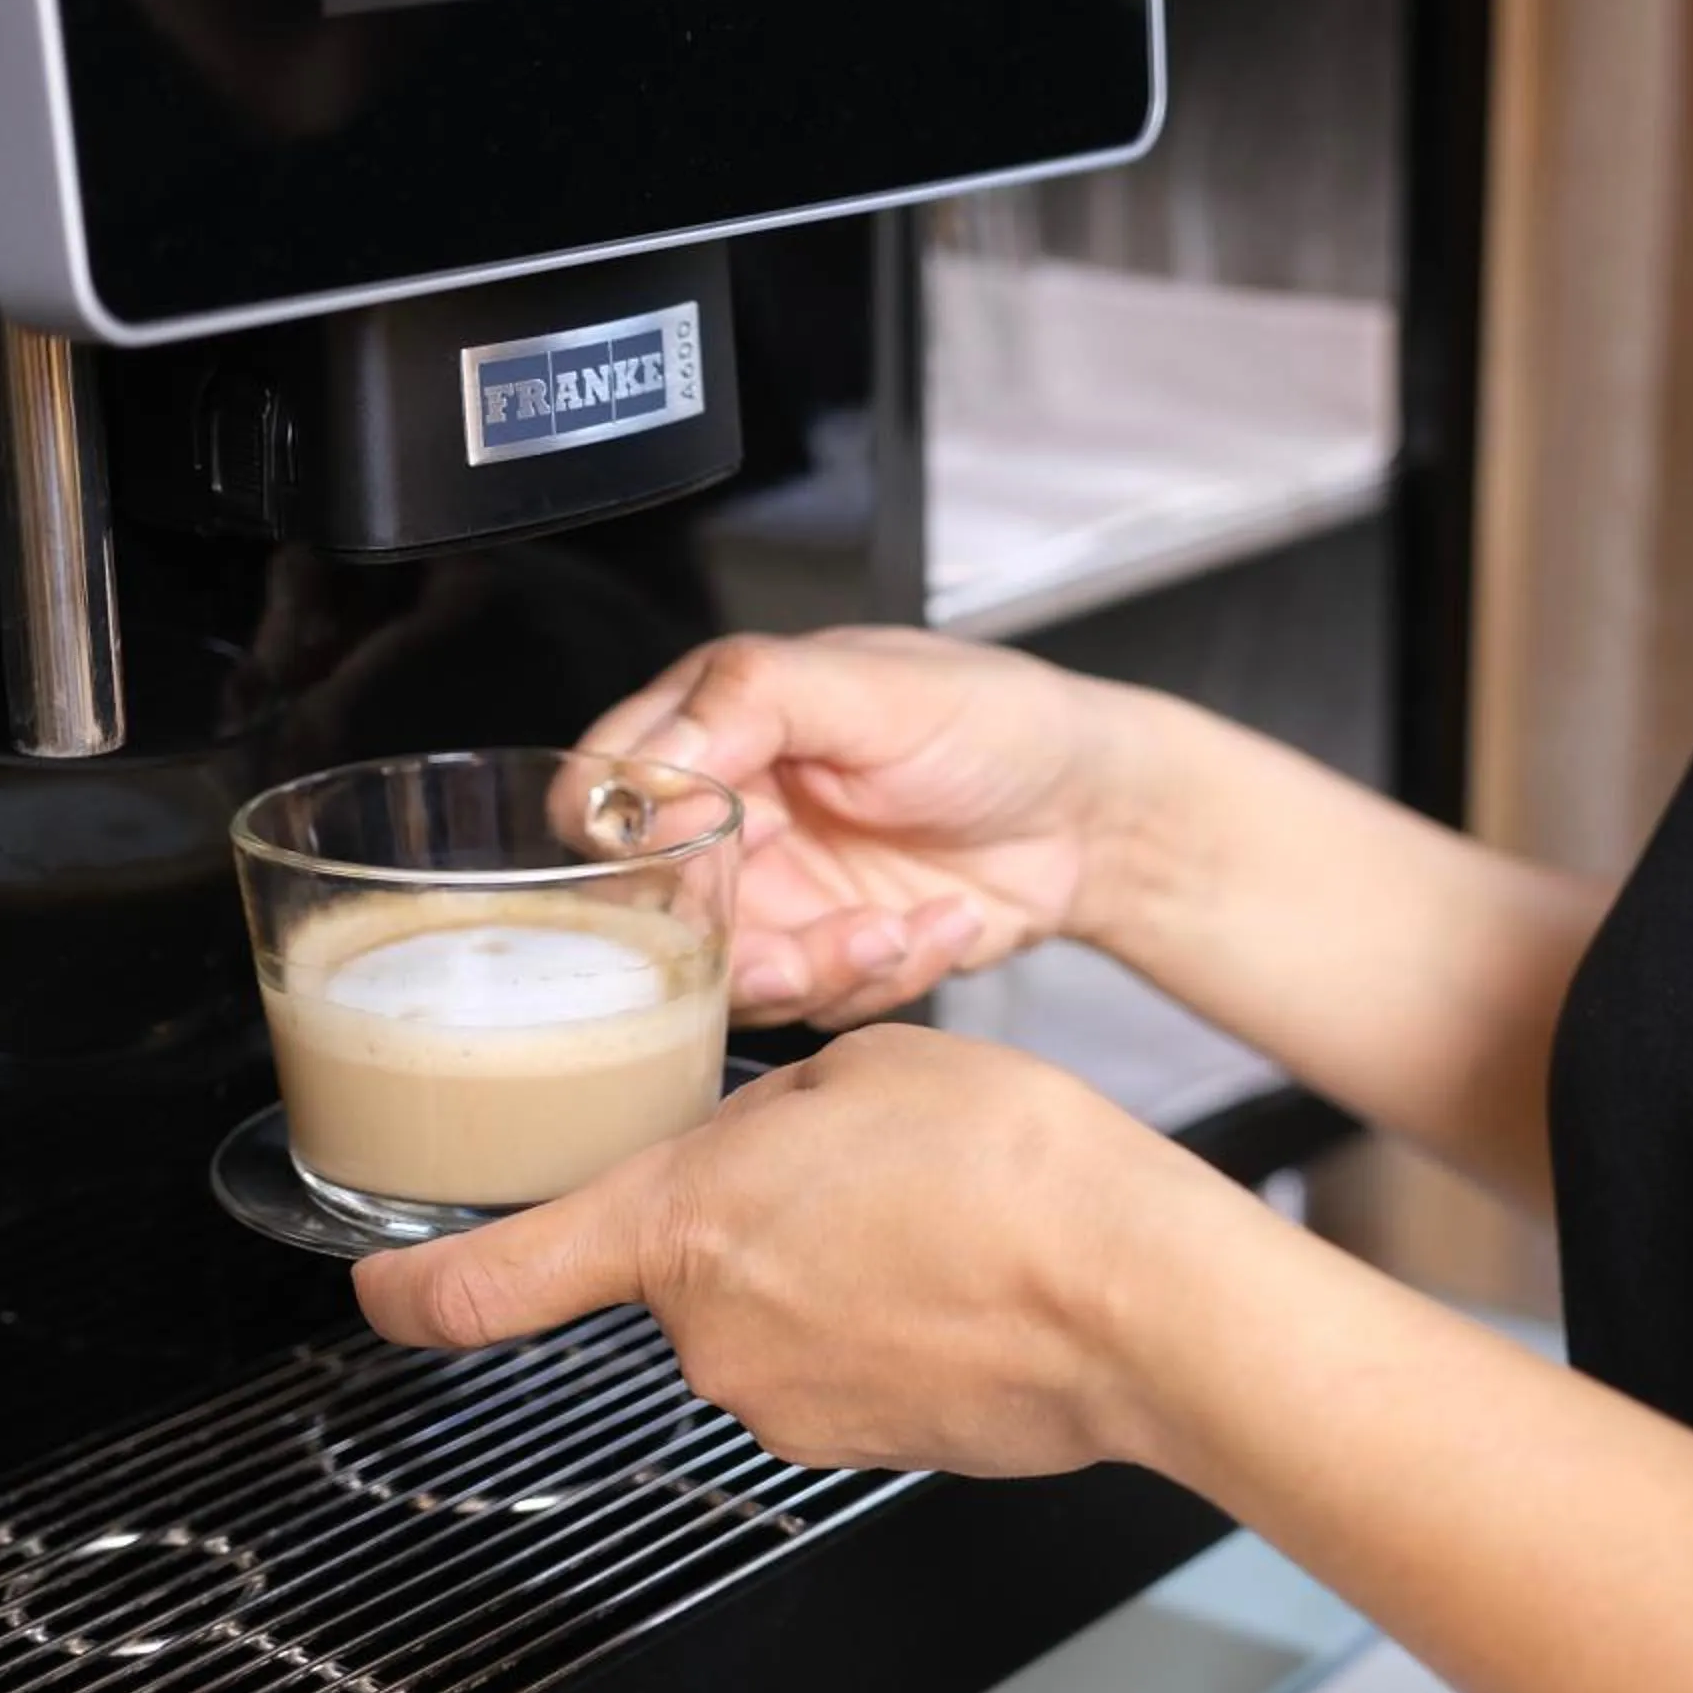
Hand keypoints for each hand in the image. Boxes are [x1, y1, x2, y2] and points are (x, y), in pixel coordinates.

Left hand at [350, 1026, 1250, 1477]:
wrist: (1138, 1297)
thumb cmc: (1019, 1168)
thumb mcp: (870, 1065)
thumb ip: (775, 1113)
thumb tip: (771, 1152)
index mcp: (681, 1221)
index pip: (486, 1282)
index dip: (410, 1286)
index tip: (377, 1280)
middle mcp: (711, 1333)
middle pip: (677, 1272)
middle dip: (744, 1219)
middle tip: (855, 1171)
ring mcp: (786, 1402)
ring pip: (767, 1315)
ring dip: (822, 1268)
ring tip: (933, 1223)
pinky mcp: (861, 1444)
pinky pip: (838, 1365)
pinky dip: (881, 1324)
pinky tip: (962, 1280)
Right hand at [581, 629, 1148, 1031]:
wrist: (1092, 808)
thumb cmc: (994, 720)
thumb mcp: (876, 686)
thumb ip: (752, 701)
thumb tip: (648, 762)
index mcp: (713, 730)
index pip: (599, 801)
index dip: (632, 844)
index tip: (711, 851)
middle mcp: (728, 822)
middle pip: (652, 918)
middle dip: (729, 945)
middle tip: (799, 945)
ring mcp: (778, 900)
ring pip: (731, 980)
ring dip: (817, 972)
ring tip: (894, 932)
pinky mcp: (831, 960)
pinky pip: (818, 1005)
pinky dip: (885, 979)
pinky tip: (943, 926)